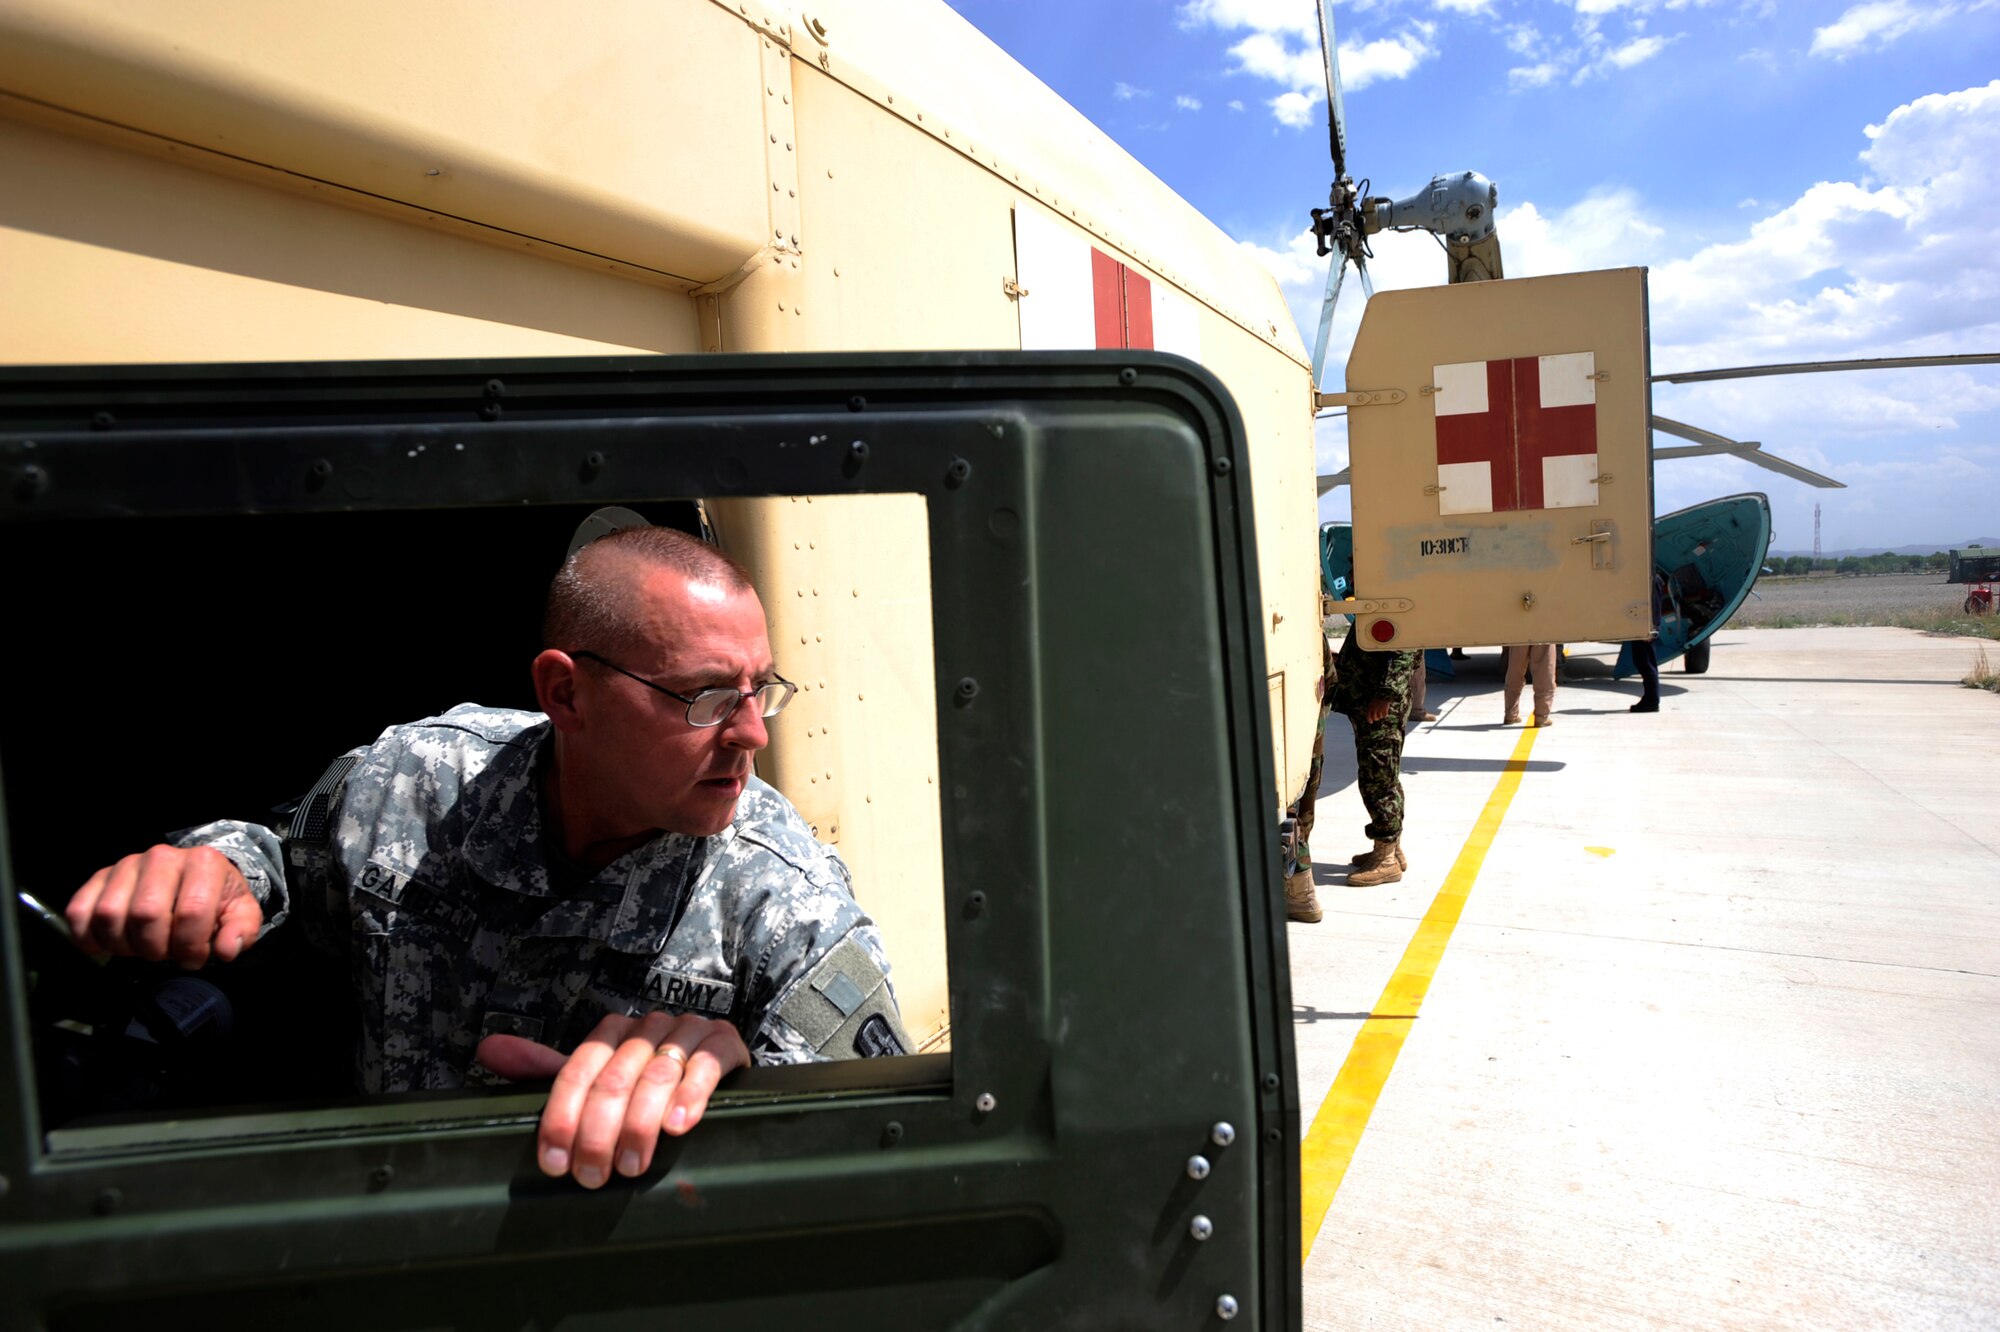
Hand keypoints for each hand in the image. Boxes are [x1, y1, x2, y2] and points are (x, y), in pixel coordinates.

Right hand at [65, 845, 263, 967]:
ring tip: (142, 948)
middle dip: (155, 948)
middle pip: (145, 914)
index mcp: (204, 863)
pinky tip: (109, 946)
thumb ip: (241, 931)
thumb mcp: (240, 913)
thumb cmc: (216, 899)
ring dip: (124, 945)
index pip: (191, 913)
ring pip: (109, 915)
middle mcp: (162, 857)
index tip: (194, 957)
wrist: (194, 877)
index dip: (191, 947)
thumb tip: (226, 950)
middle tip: (165, 954)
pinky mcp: (99, 877)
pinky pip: (79, 911)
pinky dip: (88, 937)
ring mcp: (127, 865)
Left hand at [479, 1011, 750, 1188]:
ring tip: (631, 1166)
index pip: (577, 1071)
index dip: (562, 1118)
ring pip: (656, 1075)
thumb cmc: (649, 1082)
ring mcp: (687, 1031)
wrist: (717, 1063)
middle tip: (593, 1177)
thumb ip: (547, 1071)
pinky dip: (690, 1097)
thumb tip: (488, 1049)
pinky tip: (678, 1126)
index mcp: (611, 1032)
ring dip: (640, 1125)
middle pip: (613, 1078)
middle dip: (599, 1133)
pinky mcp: (723, 1042)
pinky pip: (705, 1066)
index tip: (554, 1162)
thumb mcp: (599, 1079)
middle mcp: (646, 1026)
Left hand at [1365, 698, 1392, 722]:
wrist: (1383, 694)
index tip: (1371, 722)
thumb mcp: (1371, 703)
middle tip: (1378, 717)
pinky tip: (1385, 710)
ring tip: (1381, 710)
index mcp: (1370, 707)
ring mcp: (1380, 709)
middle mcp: (1374, 709)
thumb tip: (1372, 718)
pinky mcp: (1385, 709)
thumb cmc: (1377, 699)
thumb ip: (1370, 709)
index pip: (1368, 716)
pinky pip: (1385, 715)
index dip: (1369, 720)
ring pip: (1380, 717)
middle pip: (1375, 718)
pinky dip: (1385, 714)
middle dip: (1376, 718)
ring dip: (1381, 715)